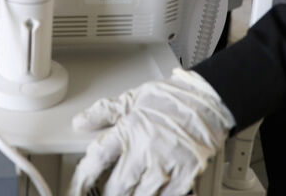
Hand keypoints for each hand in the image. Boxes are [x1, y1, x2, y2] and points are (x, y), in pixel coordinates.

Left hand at [69, 69, 234, 195]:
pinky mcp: (186, 176)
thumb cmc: (172, 99)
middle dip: (107, 194)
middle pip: (116, 187)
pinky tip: (152, 192)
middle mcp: (146, 149)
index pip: (97, 159)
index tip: (76, 188)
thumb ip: (104, 113)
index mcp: (129, 129)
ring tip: (127, 192)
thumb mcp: (133, 99)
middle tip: (104, 192)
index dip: (82, 179)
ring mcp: (167, 165)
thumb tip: (80, 122)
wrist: (209, 100)